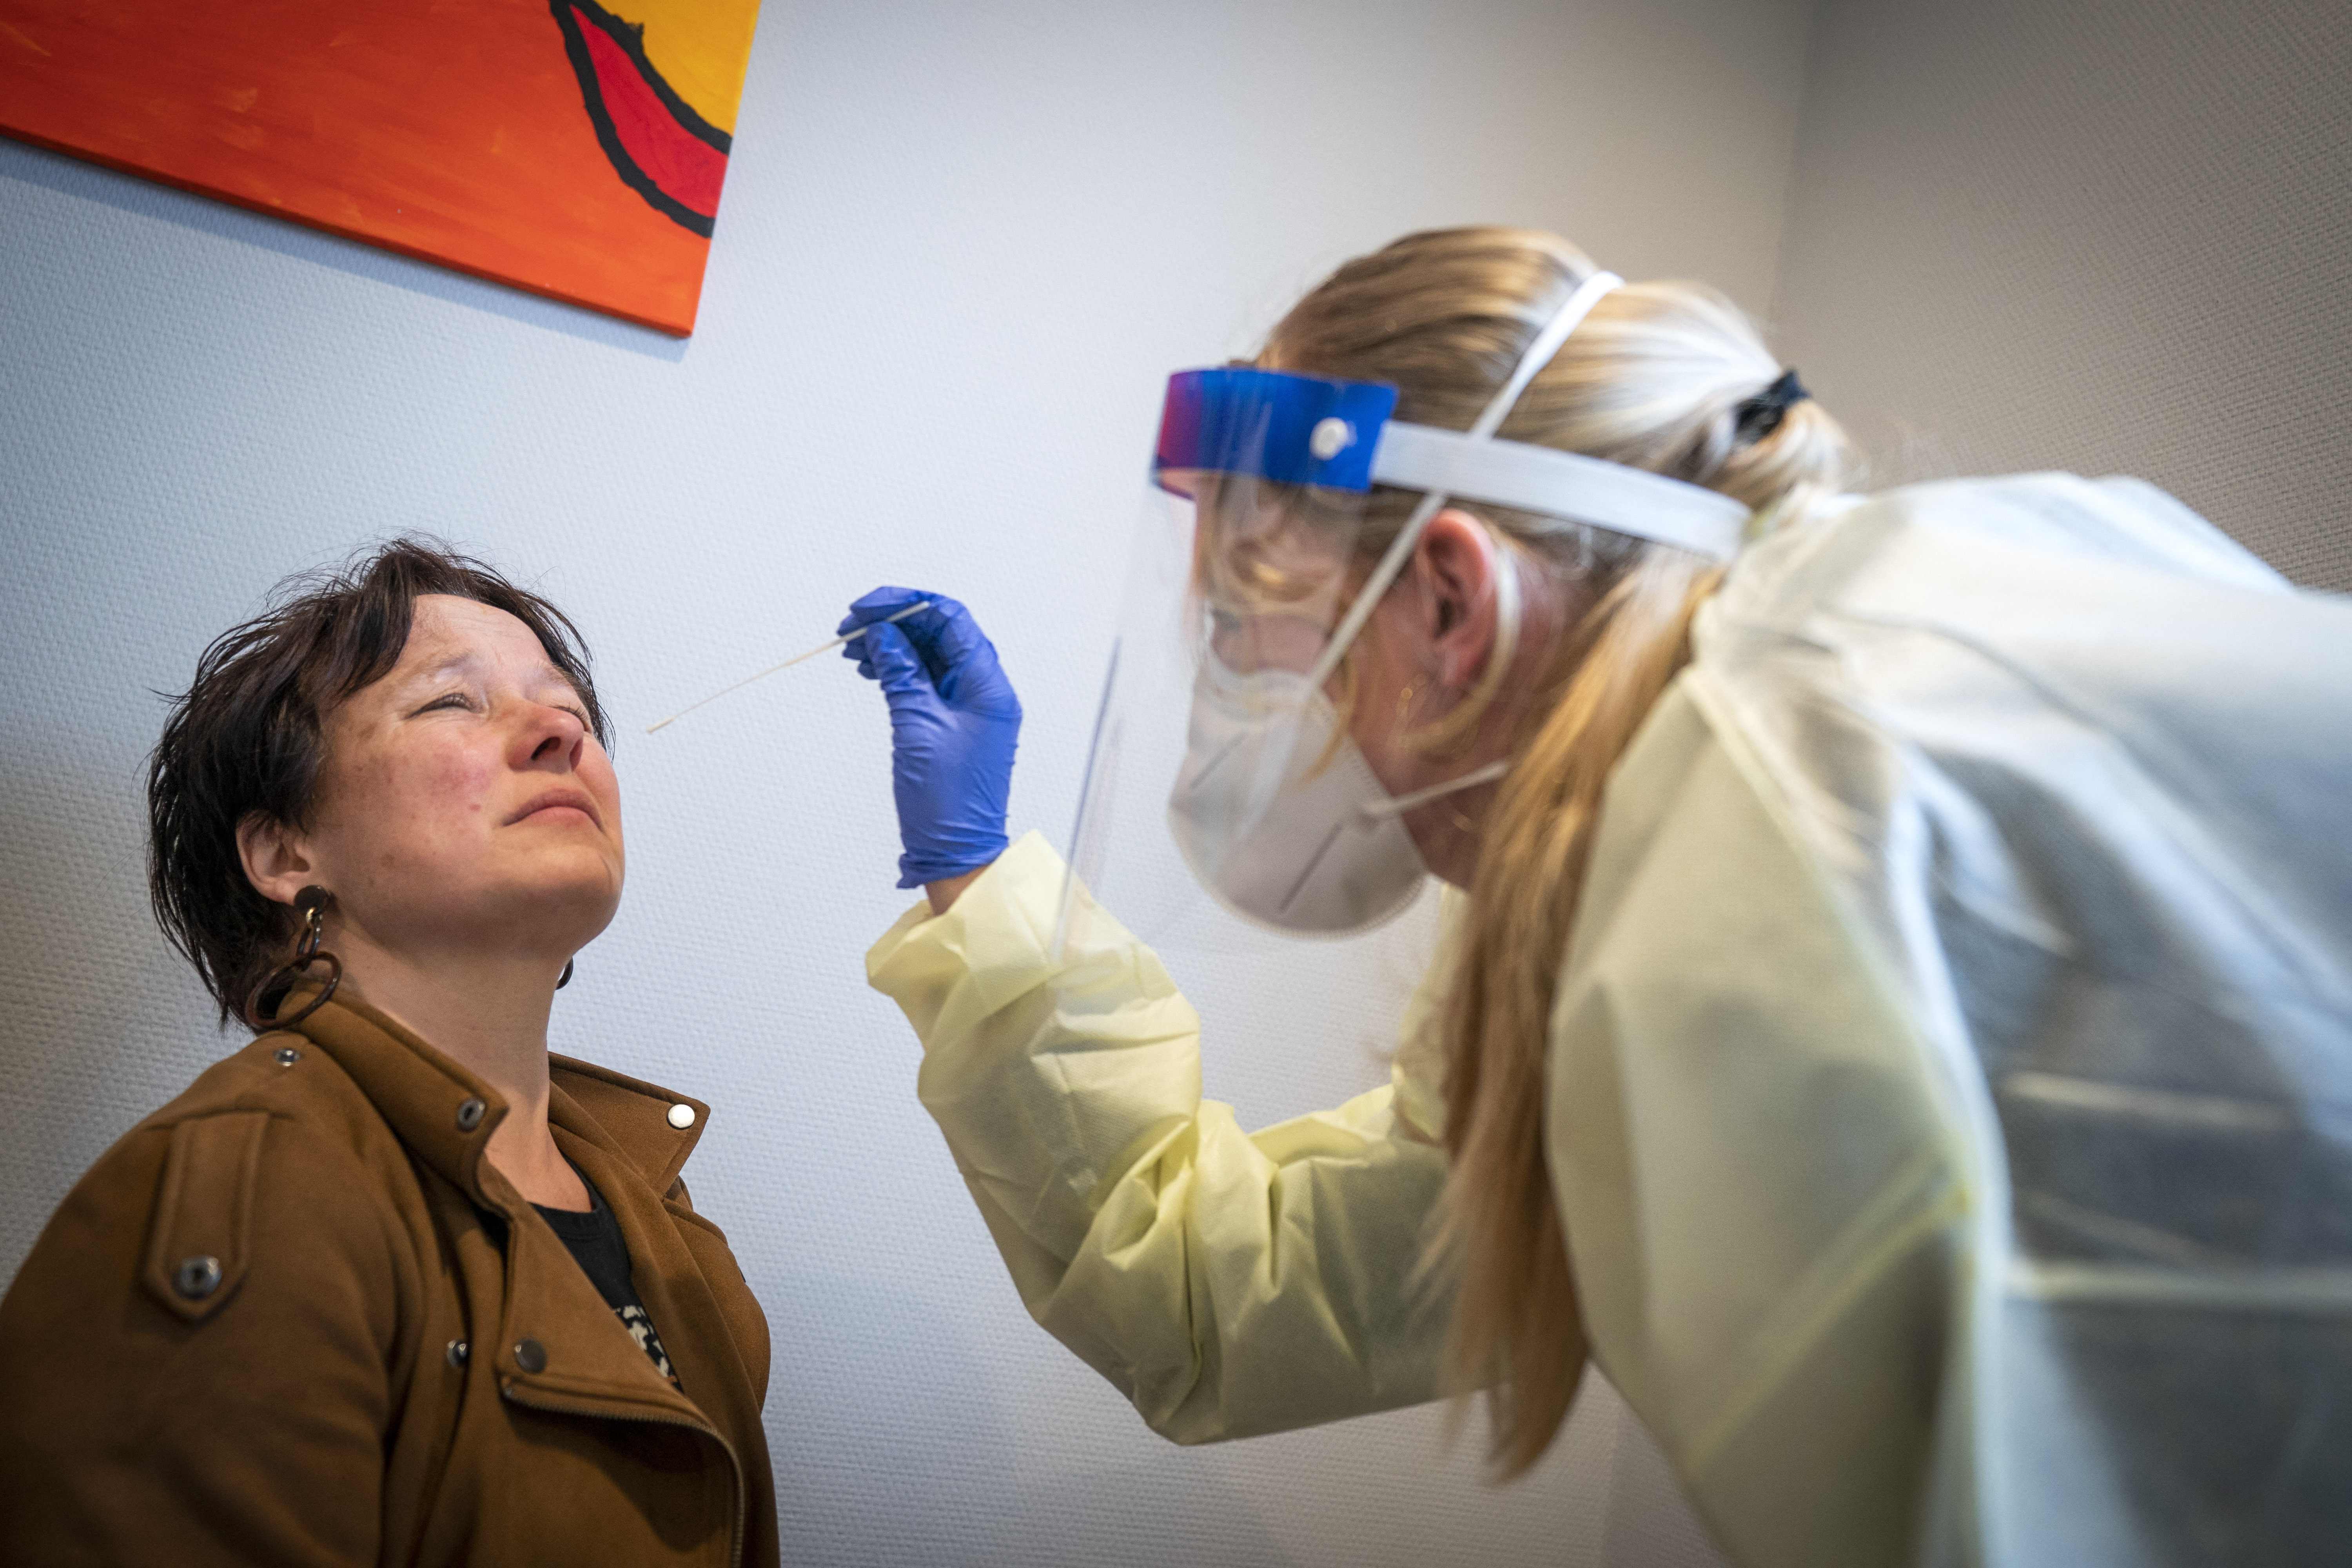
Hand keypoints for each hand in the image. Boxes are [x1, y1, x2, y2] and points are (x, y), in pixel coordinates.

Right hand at [841, 588, 1021, 890]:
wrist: (956, 853)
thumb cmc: (947, 801)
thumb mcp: (917, 727)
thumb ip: (901, 674)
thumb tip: (884, 634)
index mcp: (989, 687)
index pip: (952, 620)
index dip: (908, 604)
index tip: (867, 606)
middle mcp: (985, 690)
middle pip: (941, 633)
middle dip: (896, 623)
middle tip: (851, 627)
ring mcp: (970, 706)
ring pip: (931, 656)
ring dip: (893, 646)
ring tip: (853, 650)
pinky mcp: (953, 722)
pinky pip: (927, 681)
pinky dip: (899, 671)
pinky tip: (870, 669)